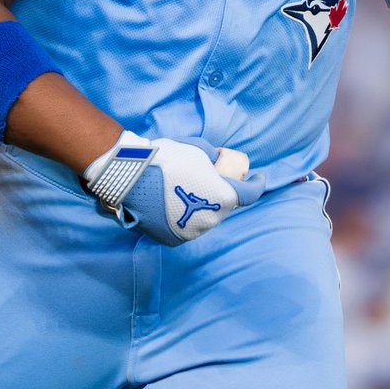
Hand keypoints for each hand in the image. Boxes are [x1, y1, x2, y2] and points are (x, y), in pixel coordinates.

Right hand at [82, 131, 264, 245]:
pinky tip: (173, 203)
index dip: (257, 183)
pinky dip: (186, 217)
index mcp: (224, 197)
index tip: (258, 177)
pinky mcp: (175, 240)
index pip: (250, 193)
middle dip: (222, 192)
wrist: (131, 178)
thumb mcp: (198, 148)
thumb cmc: (168, 159)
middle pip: (224, 205)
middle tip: (209, 177)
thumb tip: (216, 164)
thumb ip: (213, 158)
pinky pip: (187, 227)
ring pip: (206, 218)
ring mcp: (193, 233)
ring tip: (184, 189)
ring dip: (203, 206)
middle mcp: (212, 220)